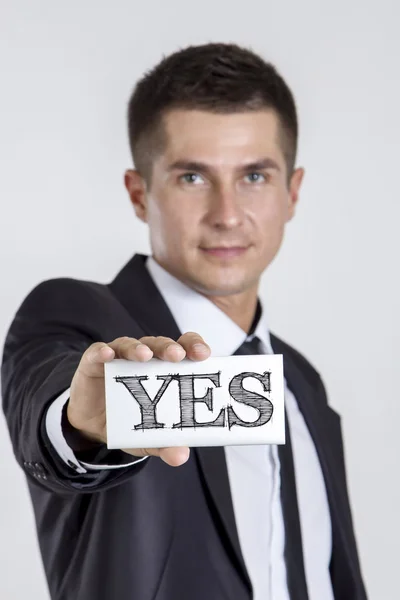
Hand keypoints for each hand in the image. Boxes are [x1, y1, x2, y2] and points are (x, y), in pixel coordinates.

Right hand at [68, 333, 210, 465]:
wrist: (92, 427)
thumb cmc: (128, 420)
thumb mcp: (147, 437)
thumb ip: (164, 444)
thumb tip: (181, 455)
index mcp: (165, 369)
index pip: (183, 349)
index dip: (194, 346)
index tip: (204, 355)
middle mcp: (145, 358)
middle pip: (161, 345)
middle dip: (170, 348)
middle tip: (178, 356)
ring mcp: (119, 357)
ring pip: (131, 345)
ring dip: (139, 348)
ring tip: (144, 356)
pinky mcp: (94, 362)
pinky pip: (98, 352)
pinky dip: (103, 351)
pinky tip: (107, 354)